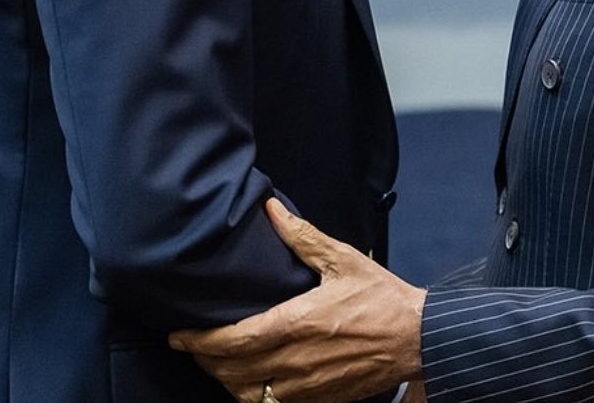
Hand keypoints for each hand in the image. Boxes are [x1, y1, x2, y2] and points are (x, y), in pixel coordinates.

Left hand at [169, 198, 426, 402]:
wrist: (416, 338)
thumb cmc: (381, 296)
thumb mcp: (342, 259)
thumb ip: (301, 236)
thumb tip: (271, 210)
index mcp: (297, 323)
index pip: (233, 341)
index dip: (199, 342)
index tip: (178, 335)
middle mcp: (295, 361)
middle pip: (231, 373)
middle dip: (205, 361)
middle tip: (192, 345)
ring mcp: (306, 387)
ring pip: (247, 396)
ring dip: (225, 381)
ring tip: (216, 362)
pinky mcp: (319, 401)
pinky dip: (252, 396)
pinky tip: (250, 380)